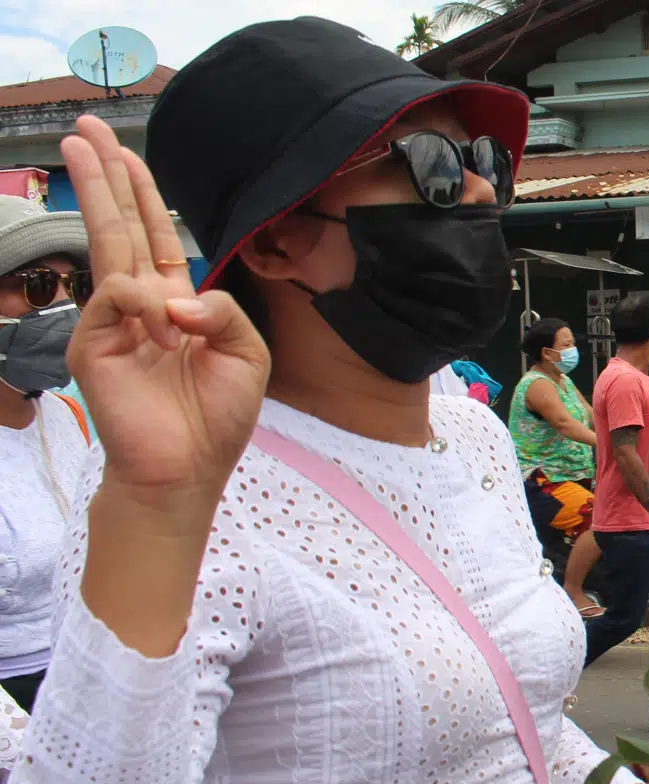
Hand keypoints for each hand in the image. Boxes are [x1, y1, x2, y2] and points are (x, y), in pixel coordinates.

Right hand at [61, 115, 269, 504]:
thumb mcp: (247, 354)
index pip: (154, 237)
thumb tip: (175, 295)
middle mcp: (139, 306)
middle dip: (102, 175)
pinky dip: (145, 304)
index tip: (123, 152)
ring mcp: (112, 322)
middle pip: (118, 226)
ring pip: (106, 245)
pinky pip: (116, 295)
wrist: (189, 470)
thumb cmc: (218, 417)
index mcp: (175, 305)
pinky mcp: (94, 343)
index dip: (141, 194)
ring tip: (94, 166)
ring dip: (99, 196)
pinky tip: (164, 332)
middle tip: (82, 128)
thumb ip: (224, 309)